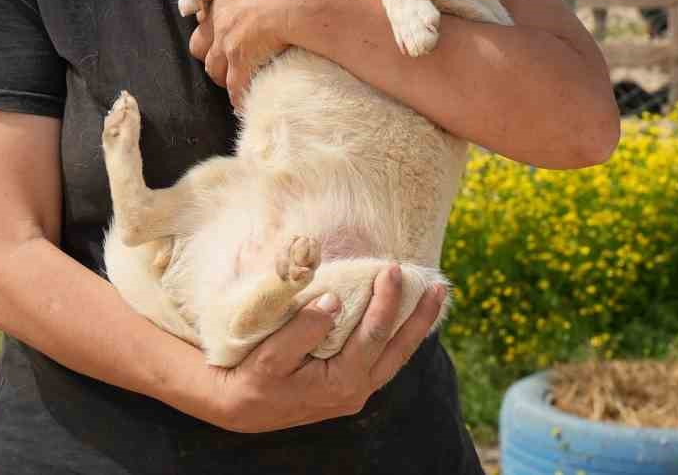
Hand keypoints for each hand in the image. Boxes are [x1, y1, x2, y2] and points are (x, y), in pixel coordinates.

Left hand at [190, 0, 302, 105]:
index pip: (207, 14)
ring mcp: (227, 43)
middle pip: (201, 45)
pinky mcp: (241, 62)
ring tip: (235, 85)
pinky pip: (236, 88)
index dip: (215, 26)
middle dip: (211, 54)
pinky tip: (245, 106)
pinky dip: (240, 98)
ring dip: (224, 77)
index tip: (224, 33)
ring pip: (214, 69)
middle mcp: (220, 19)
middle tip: (226, 62)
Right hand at [198, 264, 447, 433]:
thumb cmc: (253, 378)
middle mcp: (357, 391)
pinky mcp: (351, 387)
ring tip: (435, 298)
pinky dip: (400, 338)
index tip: (392, 269)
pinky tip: (408, 320)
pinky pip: (385, 360)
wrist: (241, 408)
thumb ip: (303, 328)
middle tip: (436, 284)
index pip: (374, 336)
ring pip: (397, 357)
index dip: (387, 301)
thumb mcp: (271, 355)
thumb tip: (333, 300)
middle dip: (419, 316)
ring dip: (417, 328)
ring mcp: (357, 391)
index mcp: (342, 382)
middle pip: (398, 350)